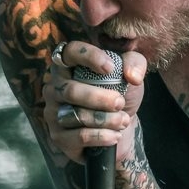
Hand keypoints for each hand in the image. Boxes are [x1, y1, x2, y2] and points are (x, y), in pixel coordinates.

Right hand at [43, 40, 146, 163]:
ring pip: (76, 115)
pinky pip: (79, 136)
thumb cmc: (118, 95)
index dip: (88, 57)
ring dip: (105, 119)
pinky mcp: (58, 136)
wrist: (117, 129)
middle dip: (100, 98)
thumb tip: (132, 75)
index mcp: (68, 66)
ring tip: (123, 121)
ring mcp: (53, 113)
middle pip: (71, 91)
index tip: (111, 68)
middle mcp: (55, 88)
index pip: (70, 52)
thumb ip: (135, 64)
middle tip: (120, 102)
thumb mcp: (130, 75)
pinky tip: (115, 135)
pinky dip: (102, 136)